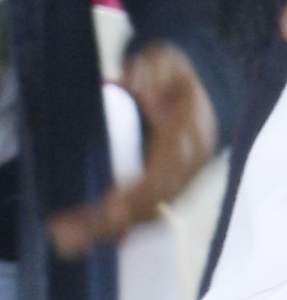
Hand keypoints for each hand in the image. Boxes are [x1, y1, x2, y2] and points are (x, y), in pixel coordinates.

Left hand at [47, 45, 218, 261]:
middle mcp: (189, 167)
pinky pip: (145, 215)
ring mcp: (181, 181)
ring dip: (109, 231)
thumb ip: (154, 69)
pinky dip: (119, 229)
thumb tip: (135, 84)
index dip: (140, 193)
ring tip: (69, 239)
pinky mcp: (169, 190)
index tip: (111, 207)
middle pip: (153, 203)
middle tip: (71, 233)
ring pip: (147, 215)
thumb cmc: (178, 77)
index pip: (166, 173)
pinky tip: (89, 236)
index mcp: (191, 137)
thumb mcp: (168, 61)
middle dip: (113, 222)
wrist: (204, 90)